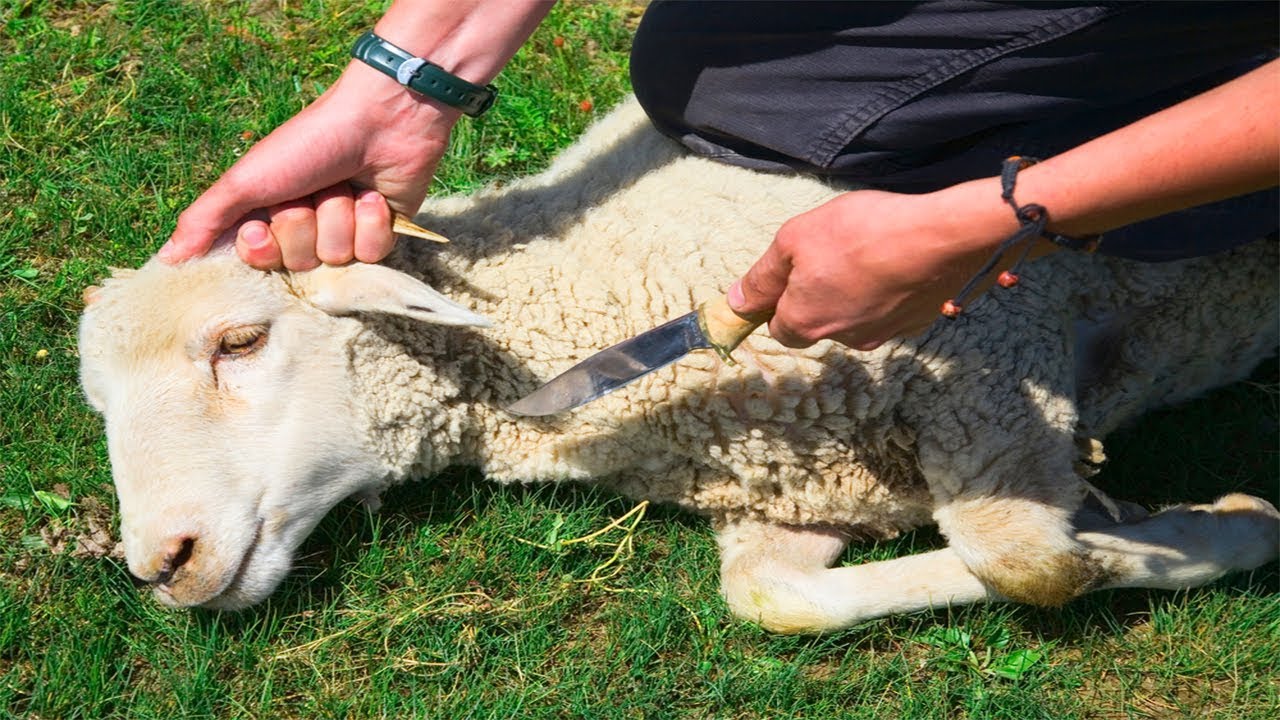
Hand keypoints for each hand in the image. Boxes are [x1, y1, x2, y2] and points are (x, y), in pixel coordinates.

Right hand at [159, 62, 458, 269]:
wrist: (377, 121)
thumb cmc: (307, 144)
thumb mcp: (245, 180)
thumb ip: (204, 221)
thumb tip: (165, 261)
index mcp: (268, 220)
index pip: (257, 264)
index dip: (261, 248)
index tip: (261, 222)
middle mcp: (304, 232)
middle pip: (298, 264)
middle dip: (303, 225)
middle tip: (310, 191)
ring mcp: (344, 235)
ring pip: (336, 260)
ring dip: (339, 218)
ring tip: (345, 187)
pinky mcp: (381, 237)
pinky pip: (371, 256)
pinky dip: (370, 224)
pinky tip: (373, 197)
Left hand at [728, 186, 1025, 350]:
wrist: (939, 238)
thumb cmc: (860, 233)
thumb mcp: (794, 240)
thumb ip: (762, 277)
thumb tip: (735, 303)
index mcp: (805, 322)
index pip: (779, 328)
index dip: (780, 301)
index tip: (792, 272)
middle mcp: (842, 339)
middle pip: (818, 324)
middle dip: (819, 297)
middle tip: (833, 254)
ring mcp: (883, 334)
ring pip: (855, 319)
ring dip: (854, 294)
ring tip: (868, 254)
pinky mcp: (916, 324)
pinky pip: (890, 312)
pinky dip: (888, 293)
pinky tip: (896, 264)